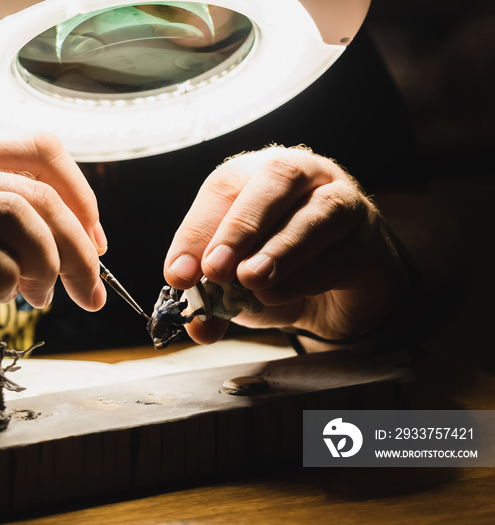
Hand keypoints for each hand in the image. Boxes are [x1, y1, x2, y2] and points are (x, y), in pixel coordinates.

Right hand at [0, 132, 106, 392]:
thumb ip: (14, 227)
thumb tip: (84, 242)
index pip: (39, 147)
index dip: (81, 194)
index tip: (96, 240)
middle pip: (38, 191)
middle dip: (80, 248)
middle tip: (88, 289)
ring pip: (17, 215)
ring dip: (48, 263)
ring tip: (41, 295)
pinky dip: (8, 281)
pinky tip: (1, 297)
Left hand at [163, 146, 401, 346]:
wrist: (338, 295)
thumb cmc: (280, 275)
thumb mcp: (237, 290)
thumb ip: (215, 303)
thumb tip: (197, 326)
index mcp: (255, 177)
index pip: (222, 189)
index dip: (196, 231)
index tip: (179, 274)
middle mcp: (301, 176)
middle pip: (275, 178)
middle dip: (240, 226)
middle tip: (215, 268)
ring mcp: (342, 201)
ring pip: (317, 211)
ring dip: (279, 248)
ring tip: (251, 280)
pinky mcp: (369, 238)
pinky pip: (342, 252)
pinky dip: (308, 276)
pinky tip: (282, 295)